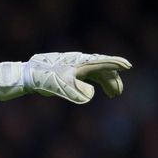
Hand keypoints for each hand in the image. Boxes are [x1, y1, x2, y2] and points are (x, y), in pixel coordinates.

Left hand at [0, 52, 131, 102]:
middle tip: (117, 93)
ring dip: (106, 83)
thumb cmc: (45, 79)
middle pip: (103, 69)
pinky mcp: (72, 73)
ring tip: (113, 94)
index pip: (102, 62)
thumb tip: (90, 95)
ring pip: (97, 73)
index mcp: (81, 63)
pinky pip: (90, 76)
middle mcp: (81, 63)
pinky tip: (99, 90)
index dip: (116, 63)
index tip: (128, 65)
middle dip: (112, 80)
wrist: (29, 76)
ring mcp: (77, 67)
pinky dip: (97, 82)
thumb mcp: (61, 85)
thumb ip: (76, 91)